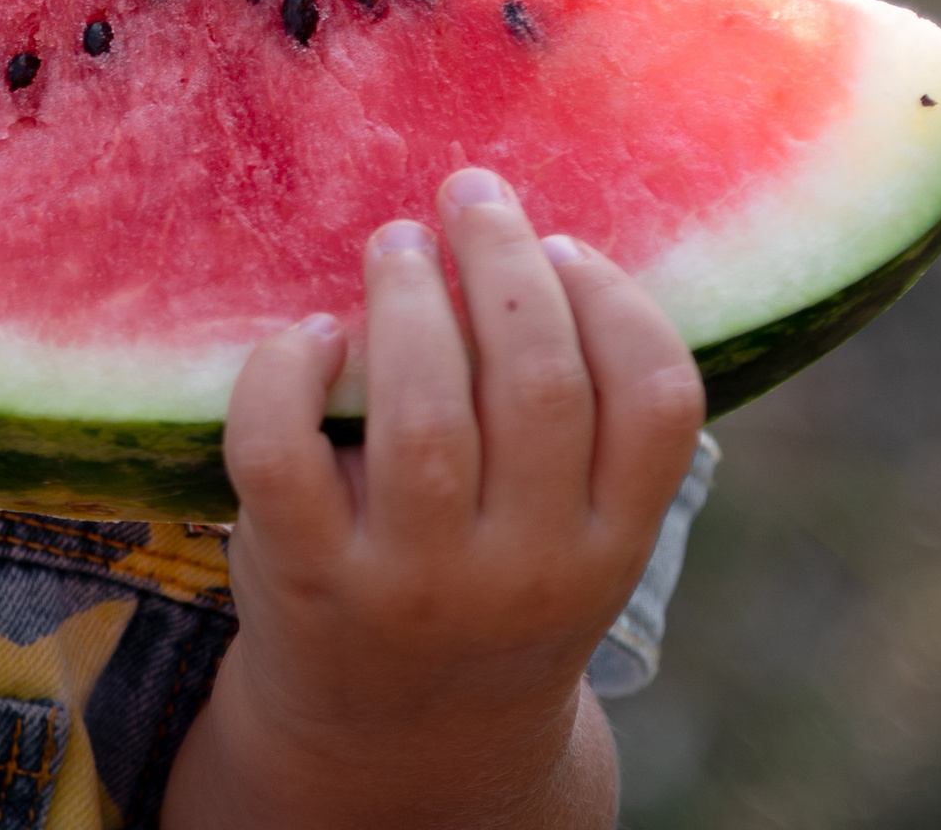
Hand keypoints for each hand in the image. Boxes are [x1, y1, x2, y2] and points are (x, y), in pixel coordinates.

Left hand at [169, 170, 707, 829]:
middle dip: (502, 260)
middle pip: (535, 384)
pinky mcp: (307, 577)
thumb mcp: (568, 536)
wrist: (395, 748)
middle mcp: (524, 573)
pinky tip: (310, 336)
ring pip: (421, 414)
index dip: (616, 301)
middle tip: (469, 194)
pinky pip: (283, 452)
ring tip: (395, 243)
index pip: (656, 404)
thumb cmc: (485, 588)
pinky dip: (288, 372)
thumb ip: (579, 428)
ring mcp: (413, 582)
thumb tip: (542, 240)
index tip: (564, 244)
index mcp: (606, 548)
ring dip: (407, 298)